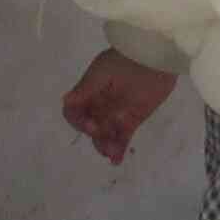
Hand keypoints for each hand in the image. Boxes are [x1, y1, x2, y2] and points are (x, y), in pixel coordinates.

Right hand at [60, 48, 177, 163]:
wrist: (154, 59)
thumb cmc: (125, 61)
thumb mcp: (101, 72)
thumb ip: (85, 89)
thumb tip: (66, 101)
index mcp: (89, 93)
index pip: (74, 112)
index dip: (77, 121)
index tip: (90, 124)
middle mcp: (100, 105)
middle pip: (89, 127)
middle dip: (94, 135)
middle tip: (103, 133)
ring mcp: (116, 114)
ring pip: (105, 135)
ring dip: (105, 146)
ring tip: (111, 152)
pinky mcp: (133, 120)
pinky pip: (123, 138)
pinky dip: (119, 149)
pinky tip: (116, 160)